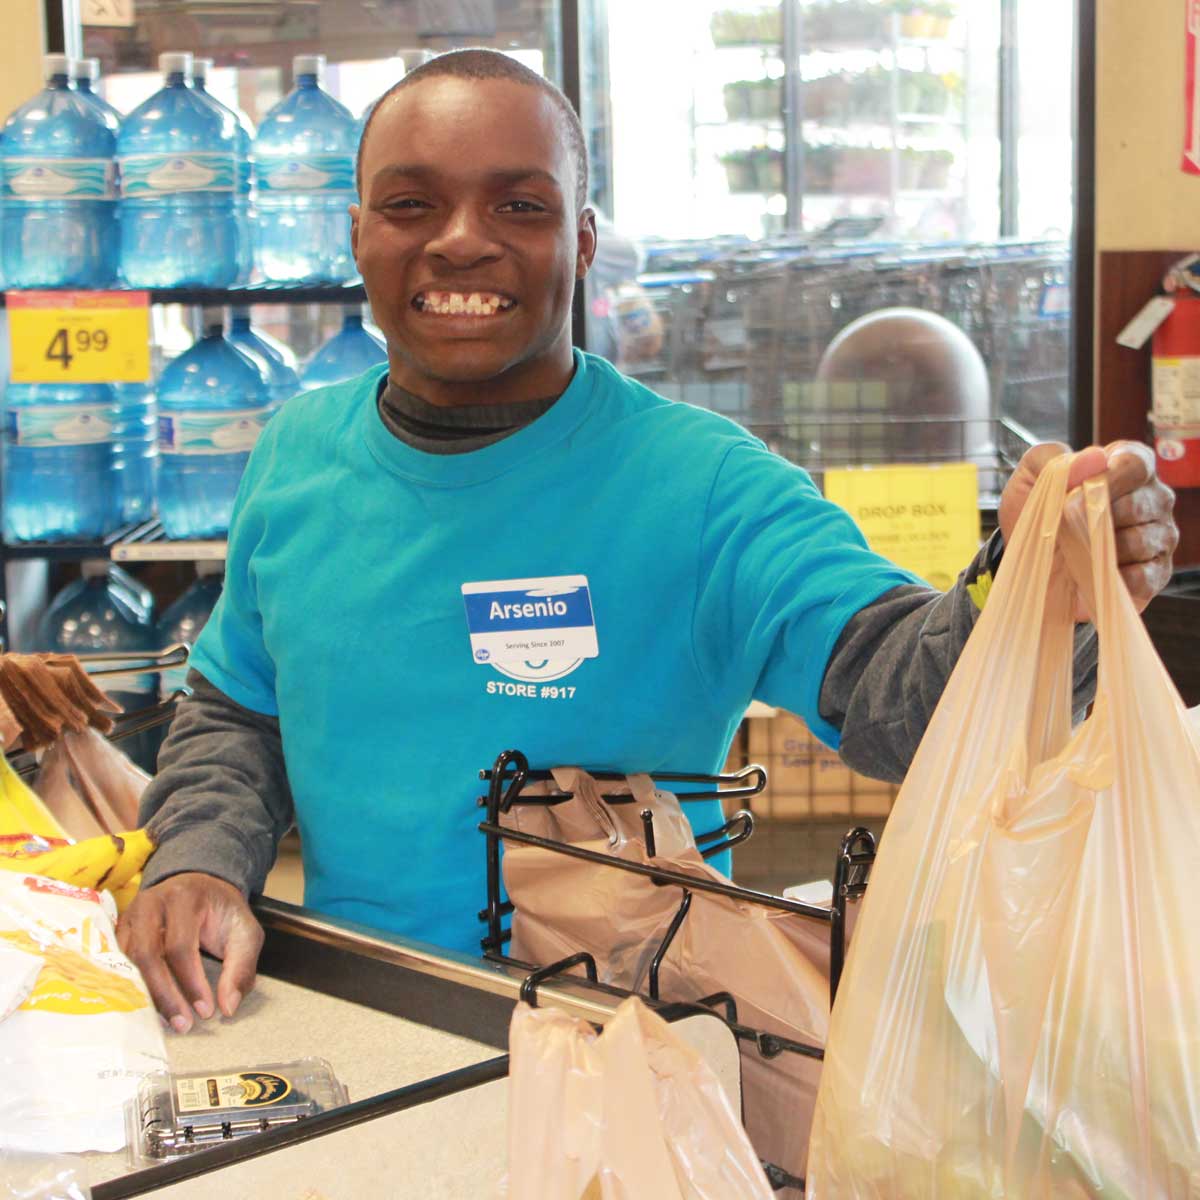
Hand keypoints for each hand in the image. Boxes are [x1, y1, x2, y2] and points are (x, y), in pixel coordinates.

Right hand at [117, 872, 263, 1032]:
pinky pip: (117, 964)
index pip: (180, 946)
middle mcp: (150, 903)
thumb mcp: (244, 933)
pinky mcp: (120, 931)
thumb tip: (228, 1007)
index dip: (190, 983)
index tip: (206, 1011)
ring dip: (146, 996)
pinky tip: (148, 1009)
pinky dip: (132, 989)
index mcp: (184, 897)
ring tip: (167, 1022)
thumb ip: (240, 968)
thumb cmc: (223, 912)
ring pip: (127, 962)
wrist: (202, 887)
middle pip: (146, 954)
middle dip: (164, 995)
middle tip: (182, 1024)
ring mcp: (130, 917)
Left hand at [998, 441, 1178, 613]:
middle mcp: (1150, 501)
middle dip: (1099, 516)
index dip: (1112, 475)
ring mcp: (1158, 538)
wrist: (1026, 572)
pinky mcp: (1155, 575)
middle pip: (1143, 502)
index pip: (1137, 463)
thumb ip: (1050, 459)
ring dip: (1102, 549)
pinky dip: (1115, 577)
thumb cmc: (1032, 522)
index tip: (1082, 490)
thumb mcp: (1025, 483)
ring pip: (1144, 539)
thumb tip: (1095, 457)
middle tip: (1071, 527)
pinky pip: (1146, 575)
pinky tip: (1094, 574)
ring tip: (1079, 551)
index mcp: (1124, 471)